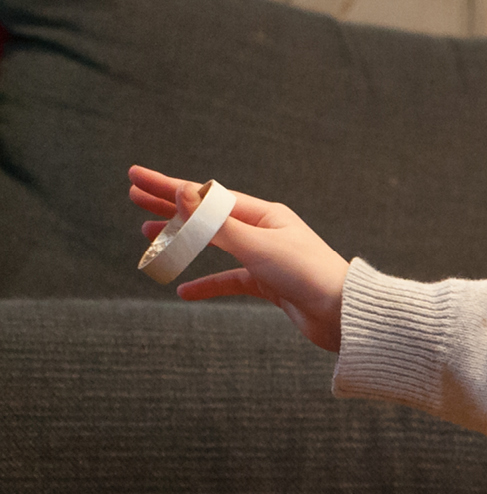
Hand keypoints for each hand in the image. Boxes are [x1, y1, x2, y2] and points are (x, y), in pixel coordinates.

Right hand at [128, 165, 350, 351]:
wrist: (345, 316)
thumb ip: (215, 223)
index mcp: (265, 215)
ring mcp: (267, 258)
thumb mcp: (256, 246)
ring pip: (215, 245)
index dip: (168, 186)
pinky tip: (183, 291)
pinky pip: (231, 280)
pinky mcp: (270, 285)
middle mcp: (266, 232)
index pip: (206, 196)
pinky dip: (207, 284)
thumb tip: (181, 191)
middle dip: (170, 205)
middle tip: (134, 196)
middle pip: (207, 214)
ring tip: (148, 236)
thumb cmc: (308, 275)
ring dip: (182, 239)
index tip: (135, 177)